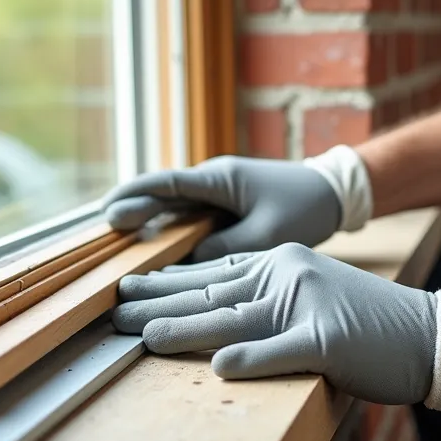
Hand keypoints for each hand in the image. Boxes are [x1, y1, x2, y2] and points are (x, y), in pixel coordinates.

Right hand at [101, 156, 340, 261]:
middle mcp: (214, 180)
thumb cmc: (304, 208)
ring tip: (122, 240)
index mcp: (220, 178)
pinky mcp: (228, 206)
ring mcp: (220, 192)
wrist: (333, 193)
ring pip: (177, 206)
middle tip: (106, 225)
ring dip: (152, 219)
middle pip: (164, 193)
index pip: (167, 184)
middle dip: (135, 207)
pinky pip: (194, 216)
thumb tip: (189, 262)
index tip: (109, 210)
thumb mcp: (265, 235)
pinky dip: (175, 228)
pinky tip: (159, 248)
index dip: (136, 196)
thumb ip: (225, 248)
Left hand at [112, 243, 437, 403]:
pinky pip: (283, 351)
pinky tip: (221, 368)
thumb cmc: (366, 326)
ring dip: (184, 331)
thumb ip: (262, 305)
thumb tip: (213, 324)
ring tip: (142, 338)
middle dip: (157, 305)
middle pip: (210, 293)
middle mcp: (287, 275)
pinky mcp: (330, 340)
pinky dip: (252, 360)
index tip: (126, 290)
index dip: (164, 285)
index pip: (210, 274)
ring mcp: (308, 306)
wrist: (430, 334)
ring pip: (233, 318)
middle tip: (112, 313)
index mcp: (279, 264)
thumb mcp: (309, 301)